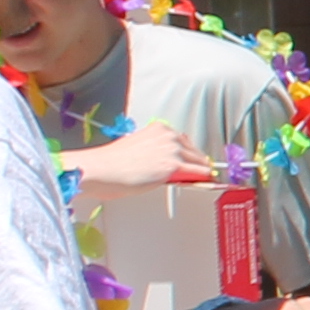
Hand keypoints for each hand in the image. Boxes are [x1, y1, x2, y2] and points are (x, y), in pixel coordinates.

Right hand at [64, 122, 216, 192]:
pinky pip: (197, 172)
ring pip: (197, 160)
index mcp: (158, 129)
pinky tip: (207, 180)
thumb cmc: (112, 162)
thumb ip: (154, 151)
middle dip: (197, 161)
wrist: (103, 169)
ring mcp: (172, 149)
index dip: (189, 152)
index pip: (182, 140)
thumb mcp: (137, 147)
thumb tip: (164, 163)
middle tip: (202, 169)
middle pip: (193, 150)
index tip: (194, 158)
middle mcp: (168, 135)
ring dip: (201, 169)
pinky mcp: (174, 165)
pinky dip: (204, 176)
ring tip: (205, 176)